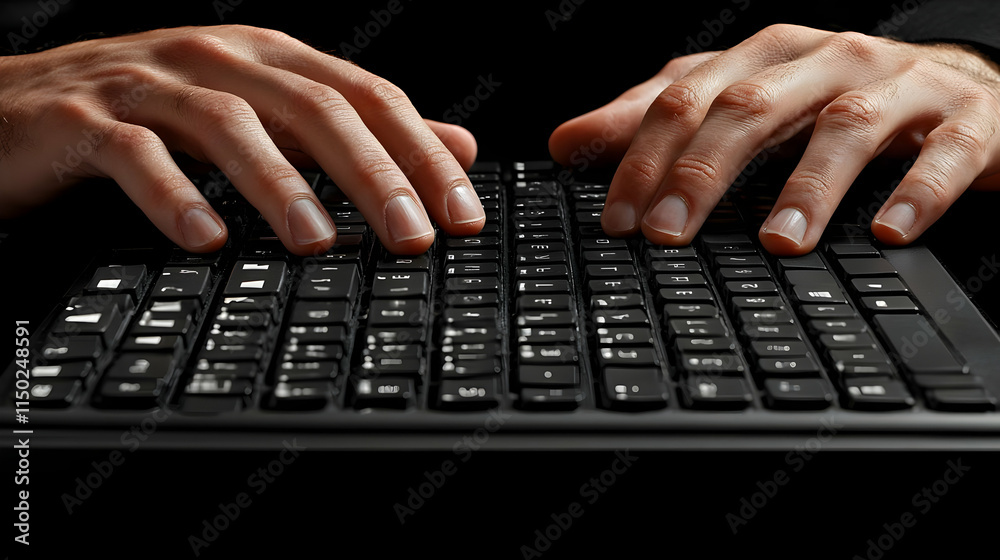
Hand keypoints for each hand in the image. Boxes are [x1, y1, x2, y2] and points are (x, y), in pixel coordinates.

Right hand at [0, 25, 483, 254]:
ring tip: (318, 243)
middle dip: (371, 174)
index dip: (421, 153)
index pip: (367, 97)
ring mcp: (149, 83)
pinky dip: (172, 196)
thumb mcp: (267, 113)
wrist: (23, 105)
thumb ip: (356, 132)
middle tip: (412, 235)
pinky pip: (133, 152)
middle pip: (313, 108)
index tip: (461, 214)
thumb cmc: (155, 113)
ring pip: (229, 125)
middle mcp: (218, 59)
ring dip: (279, 185)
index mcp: (270, 59)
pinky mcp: (84, 119)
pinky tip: (205, 240)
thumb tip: (452, 144)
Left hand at [549, 24, 999, 253]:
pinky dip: (916, 191)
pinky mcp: (966, 120)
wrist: (961, 90)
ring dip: (808, 185)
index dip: (644, 157)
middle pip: (751, 108)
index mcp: (765, 58)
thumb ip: (658, 120)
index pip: (686, 97)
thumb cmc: (835, 101)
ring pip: (845, 125)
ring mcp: (899, 87)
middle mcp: (825, 61)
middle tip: (668, 235)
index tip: (617, 221)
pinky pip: (945, 153)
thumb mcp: (741, 104)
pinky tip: (888, 231)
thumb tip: (566, 143)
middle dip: (702, 173)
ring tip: (778, 241)